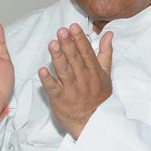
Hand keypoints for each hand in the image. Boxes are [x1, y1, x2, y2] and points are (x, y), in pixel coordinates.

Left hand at [38, 24, 112, 138]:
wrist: (94, 123)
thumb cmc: (99, 98)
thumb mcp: (106, 75)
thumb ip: (105, 53)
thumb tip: (108, 34)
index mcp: (94, 72)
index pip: (86, 52)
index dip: (79, 39)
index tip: (73, 27)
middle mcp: (83, 79)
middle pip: (74, 59)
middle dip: (68, 44)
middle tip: (61, 31)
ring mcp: (72, 90)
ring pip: (64, 71)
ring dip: (58, 57)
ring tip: (52, 44)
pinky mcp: (60, 100)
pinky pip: (53, 88)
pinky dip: (48, 80)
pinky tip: (42, 70)